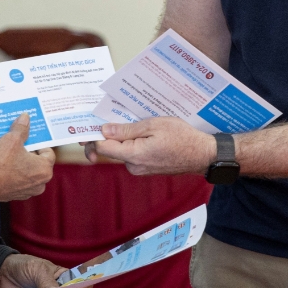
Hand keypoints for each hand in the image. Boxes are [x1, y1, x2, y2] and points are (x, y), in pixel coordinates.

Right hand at [0, 114, 55, 200]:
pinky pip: (18, 179)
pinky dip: (14, 172)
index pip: (48, 152)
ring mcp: (28, 191)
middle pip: (38, 162)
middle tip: (18, 143)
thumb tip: (25, 117)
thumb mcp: (11, 140)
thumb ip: (21, 128)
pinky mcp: (16, 195)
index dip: (38, 143)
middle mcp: (40, 183)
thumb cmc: (0, 162)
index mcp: (44, 170)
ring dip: (21, 162)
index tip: (28, 138)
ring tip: (9, 152)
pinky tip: (3, 164)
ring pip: (28, 171)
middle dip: (28, 152)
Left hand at [91, 118, 218, 175]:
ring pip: (122, 151)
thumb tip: (105, 130)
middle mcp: (134, 166)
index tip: (84, 126)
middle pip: (110, 149)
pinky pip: (132, 154)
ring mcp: (140, 169)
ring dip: (122, 137)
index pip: (102, 147)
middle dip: (107, 134)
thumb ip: (127, 129)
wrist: (203, 154)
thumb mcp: (154, 125)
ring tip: (133, 121)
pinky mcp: (146, 168)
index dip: (91, 136)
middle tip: (106, 118)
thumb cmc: (182, 137)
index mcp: (134, 155)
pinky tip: (142, 132)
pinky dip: (132, 143)